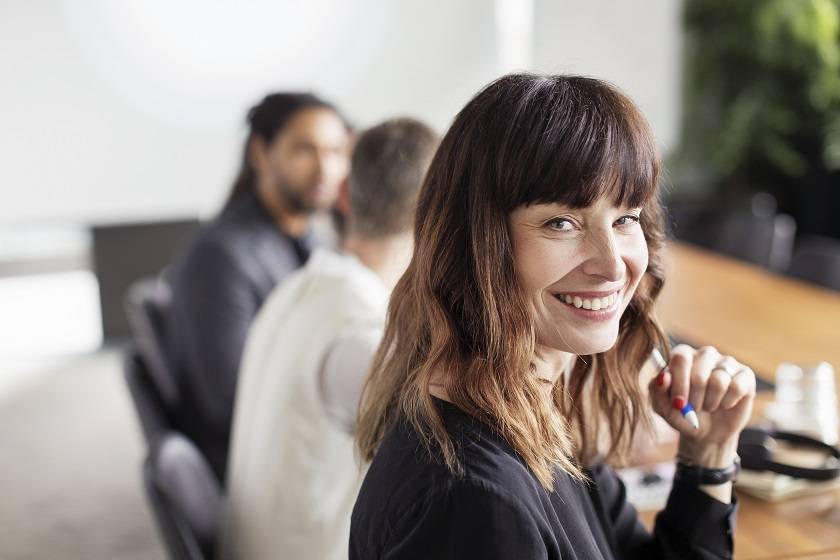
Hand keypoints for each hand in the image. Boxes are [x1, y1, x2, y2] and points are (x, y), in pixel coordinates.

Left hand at [648, 344, 756, 467]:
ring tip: (707, 406)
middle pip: (699, 373)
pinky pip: (737, 387)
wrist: (706, 432)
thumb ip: (657, 390)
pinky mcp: (745, 374)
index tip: (678, 404)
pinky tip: (724, 405)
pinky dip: (728, 402)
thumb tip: (663, 377)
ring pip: (718, 381)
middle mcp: (705, 354)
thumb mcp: (663, 407)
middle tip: (693, 408)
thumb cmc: (682, 413)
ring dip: (710, 402)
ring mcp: (727, 362)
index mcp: (682, 355)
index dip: (679, 383)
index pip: (680, 357)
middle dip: (694, 398)